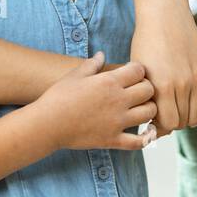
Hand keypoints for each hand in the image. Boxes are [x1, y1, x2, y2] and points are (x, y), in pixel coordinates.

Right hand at [36, 52, 156, 151]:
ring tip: (140, 109)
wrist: (47, 124)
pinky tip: (144, 133)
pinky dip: (145, 138)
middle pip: (149, 90)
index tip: (132, 74)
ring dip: (148, 110)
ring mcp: (117, 122)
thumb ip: (92, 64)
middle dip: (147, 88)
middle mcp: (117, 100)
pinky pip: (138, 142)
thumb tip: (101, 54)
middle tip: (139, 91)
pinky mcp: (113, 140)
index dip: (139, 71)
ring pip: (149, 113)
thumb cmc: (58, 97)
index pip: (140, 71)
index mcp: (109, 82)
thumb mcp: (74, 75)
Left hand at [130, 0, 196, 138]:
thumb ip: (146, 94)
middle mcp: (181, 84)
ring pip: (196, 115)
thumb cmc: (146, 40)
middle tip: (163, 118)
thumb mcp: (139, 69)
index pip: (167, 123)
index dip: (159, 127)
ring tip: (177, 113)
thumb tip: (150, 118)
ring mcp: (196, 78)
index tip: (153, 123)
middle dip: (171, 124)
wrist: (165, 13)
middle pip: (181, 121)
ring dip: (186, 119)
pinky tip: (193, 113)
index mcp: (160, 85)